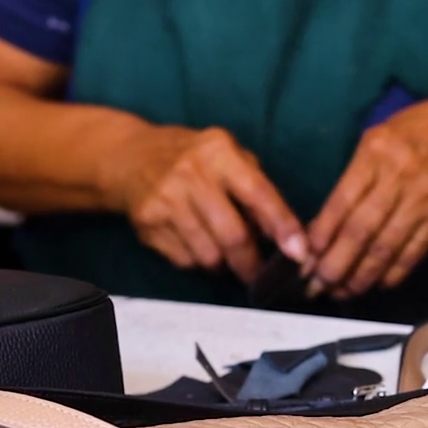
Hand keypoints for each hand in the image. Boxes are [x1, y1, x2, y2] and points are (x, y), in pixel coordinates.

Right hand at [114, 126, 308, 282]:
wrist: (128, 158)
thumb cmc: (191, 158)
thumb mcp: (227, 156)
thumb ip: (256, 188)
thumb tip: (286, 235)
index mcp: (218, 152)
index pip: (258, 194)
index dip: (282, 226)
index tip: (299, 253)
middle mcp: (191, 174)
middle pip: (233, 235)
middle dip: (252, 263)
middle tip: (260, 275)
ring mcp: (166, 200)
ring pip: (209, 255)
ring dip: (223, 264)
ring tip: (223, 253)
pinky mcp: (148, 223)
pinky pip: (185, 260)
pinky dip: (198, 261)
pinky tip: (195, 243)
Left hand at [306, 98, 427, 298]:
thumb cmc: (422, 130)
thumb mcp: (379, 136)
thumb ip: (353, 176)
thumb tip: (325, 222)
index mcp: (377, 154)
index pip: (342, 203)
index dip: (321, 236)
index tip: (304, 258)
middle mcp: (400, 179)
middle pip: (360, 231)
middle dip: (334, 265)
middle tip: (316, 286)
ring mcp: (423, 201)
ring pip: (385, 248)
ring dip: (360, 276)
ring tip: (341, 292)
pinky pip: (414, 252)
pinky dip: (394, 273)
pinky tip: (377, 284)